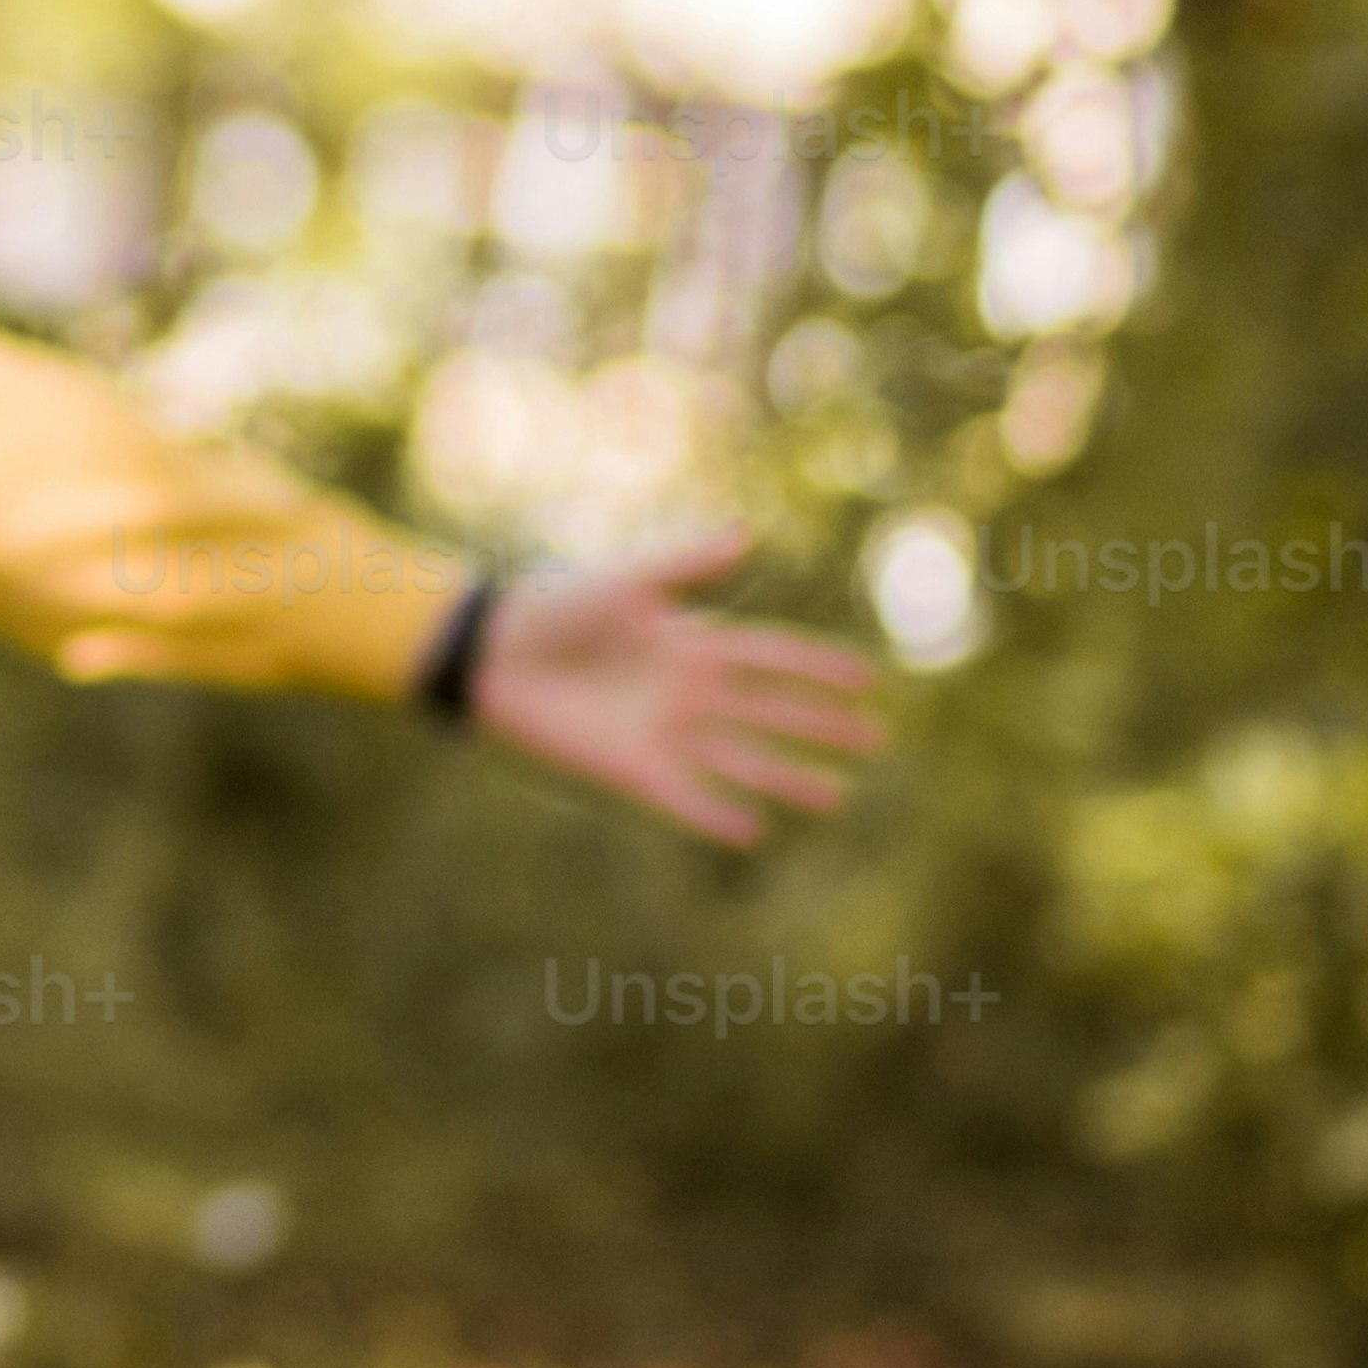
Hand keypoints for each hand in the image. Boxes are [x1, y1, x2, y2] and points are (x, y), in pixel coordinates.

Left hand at [467, 528, 888, 854]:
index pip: (772, 657)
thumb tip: (745, 535)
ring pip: (741, 759)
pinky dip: (716, 814)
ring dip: (787, 777)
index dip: (818, 668)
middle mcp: (688, 691)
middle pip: (771, 711)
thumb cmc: (555, 605)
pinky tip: (752, 831)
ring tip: (835, 797)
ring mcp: (663, 732)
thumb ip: (686, 565)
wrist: (491, 652)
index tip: (868, 680)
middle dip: (821, 725)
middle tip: (875, 740)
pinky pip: (685, 797)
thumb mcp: (625, 580)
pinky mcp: (632, 770)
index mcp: (692, 641)